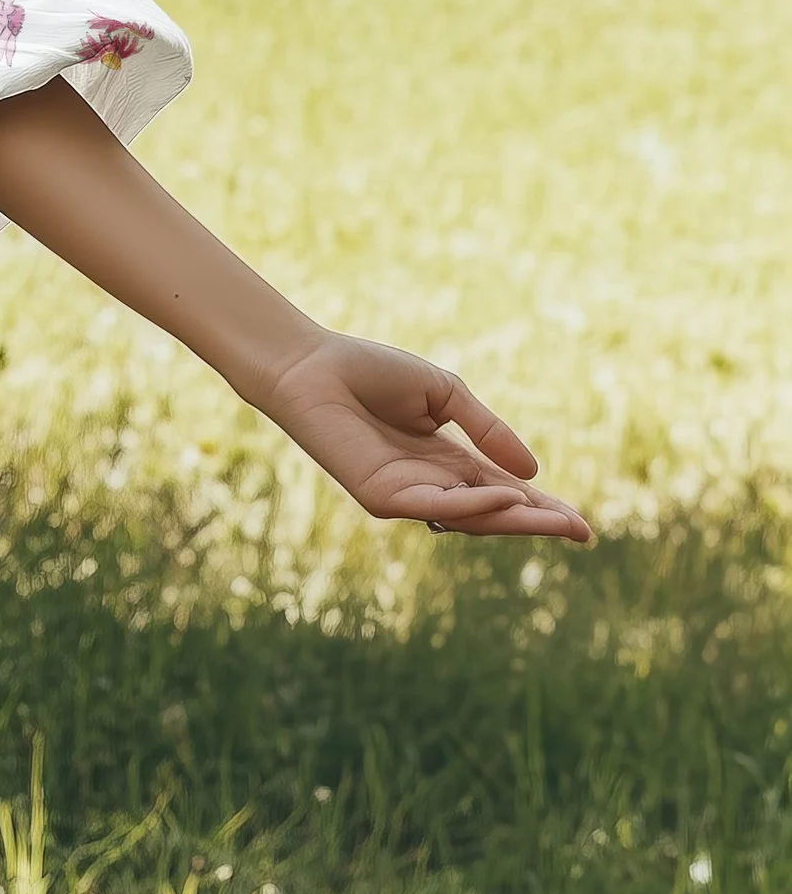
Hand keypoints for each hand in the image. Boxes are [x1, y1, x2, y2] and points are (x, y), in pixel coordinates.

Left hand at [250, 327, 593, 543]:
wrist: (310, 363)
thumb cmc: (368, 370)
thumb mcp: (442, 393)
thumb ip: (485, 428)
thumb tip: (532, 473)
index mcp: (444, 459)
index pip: (501, 489)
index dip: (540, 505)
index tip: (582, 523)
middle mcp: (428, 483)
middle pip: (492, 511)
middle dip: (536, 521)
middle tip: (580, 530)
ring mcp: (404, 494)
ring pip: (469, 516)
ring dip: (514, 518)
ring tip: (557, 519)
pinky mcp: (380, 496)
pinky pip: (433, 506)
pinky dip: (470, 505)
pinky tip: (502, 496)